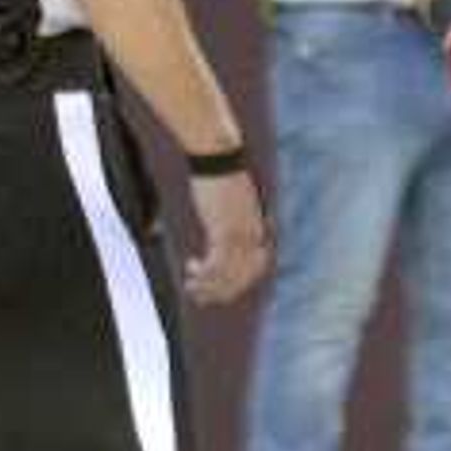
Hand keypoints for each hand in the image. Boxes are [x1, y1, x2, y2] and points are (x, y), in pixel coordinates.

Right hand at [181, 169, 270, 304]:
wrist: (219, 155)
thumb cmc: (223, 172)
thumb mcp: (233, 199)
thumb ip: (232, 216)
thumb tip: (219, 224)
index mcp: (261, 226)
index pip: (260, 264)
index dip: (243, 279)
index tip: (224, 285)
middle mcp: (256, 234)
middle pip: (245, 275)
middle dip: (223, 289)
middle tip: (203, 295)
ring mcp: (242, 234)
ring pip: (229, 274)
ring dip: (209, 286)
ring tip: (190, 287)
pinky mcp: (225, 231)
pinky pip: (216, 264)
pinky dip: (203, 274)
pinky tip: (189, 269)